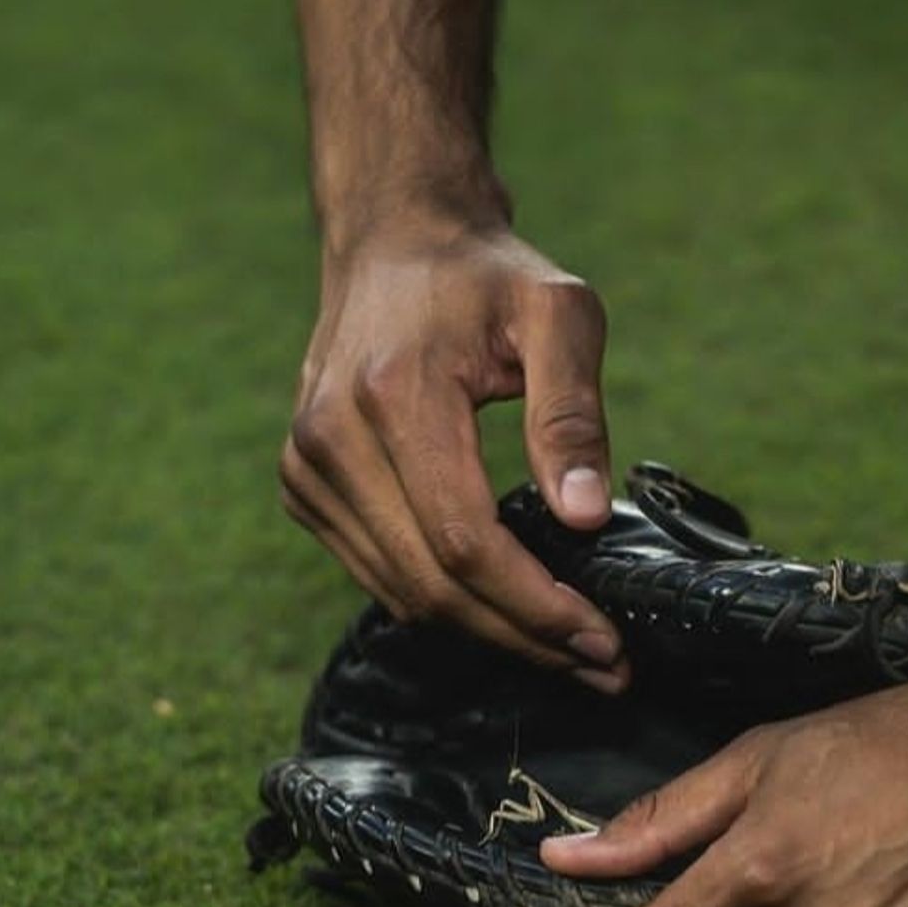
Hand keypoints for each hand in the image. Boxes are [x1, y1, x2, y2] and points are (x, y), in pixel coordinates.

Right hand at [281, 217, 629, 688]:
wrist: (393, 240)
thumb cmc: (486, 275)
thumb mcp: (559, 315)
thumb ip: (572, 415)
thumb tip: (585, 518)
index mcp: (393, 396)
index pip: (463, 543)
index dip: (535, 606)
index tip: (604, 639)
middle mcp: (331, 439)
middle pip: (431, 585)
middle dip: (523, 637)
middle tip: (603, 666)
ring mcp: (307, 468)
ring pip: (403, 595)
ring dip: (490, 635)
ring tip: (570, 650)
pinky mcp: (304, 486)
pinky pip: (380, 577)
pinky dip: (447, 606)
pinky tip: (509, 612)